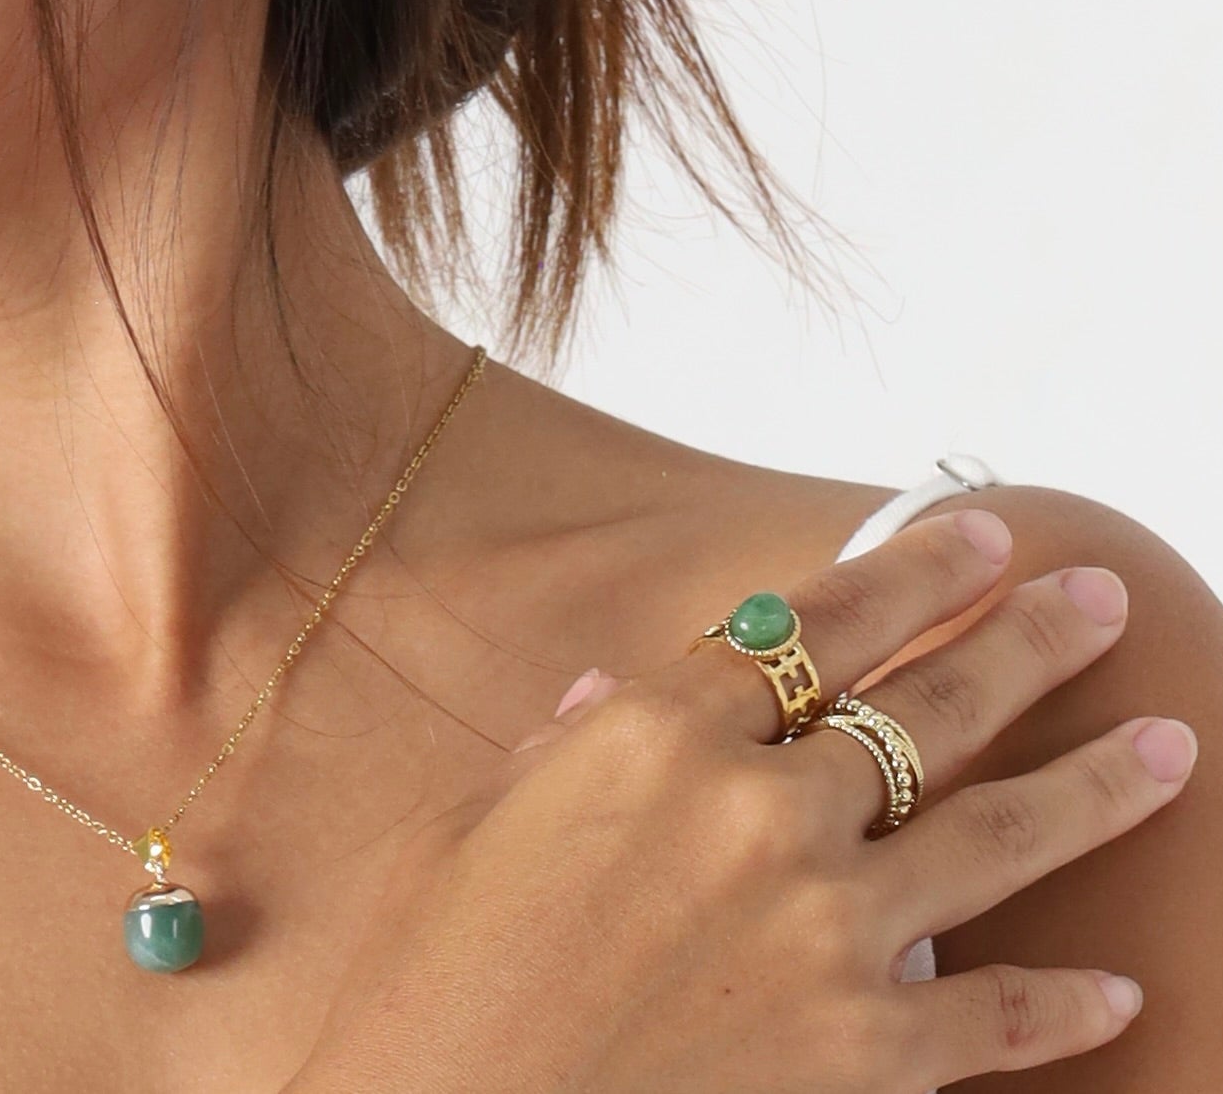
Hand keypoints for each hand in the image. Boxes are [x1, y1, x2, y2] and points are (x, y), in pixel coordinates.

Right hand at [286, 511, 1196, 1091]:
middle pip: (926, 704)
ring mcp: (825, 933)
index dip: (907, 570)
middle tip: (1098, 596)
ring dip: (1094, 783)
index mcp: (655, 737)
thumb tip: (599, 704)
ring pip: (994, 834)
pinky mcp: (863, 1059)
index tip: (976, 534)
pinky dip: (1065, 1004)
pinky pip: (996, 1020)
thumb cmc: (427, 986)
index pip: (809, 625)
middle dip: (1025, 640)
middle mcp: (760, 812)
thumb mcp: (464, 832)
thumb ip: (553, 759)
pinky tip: (1119, 987)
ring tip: (1171, 741)